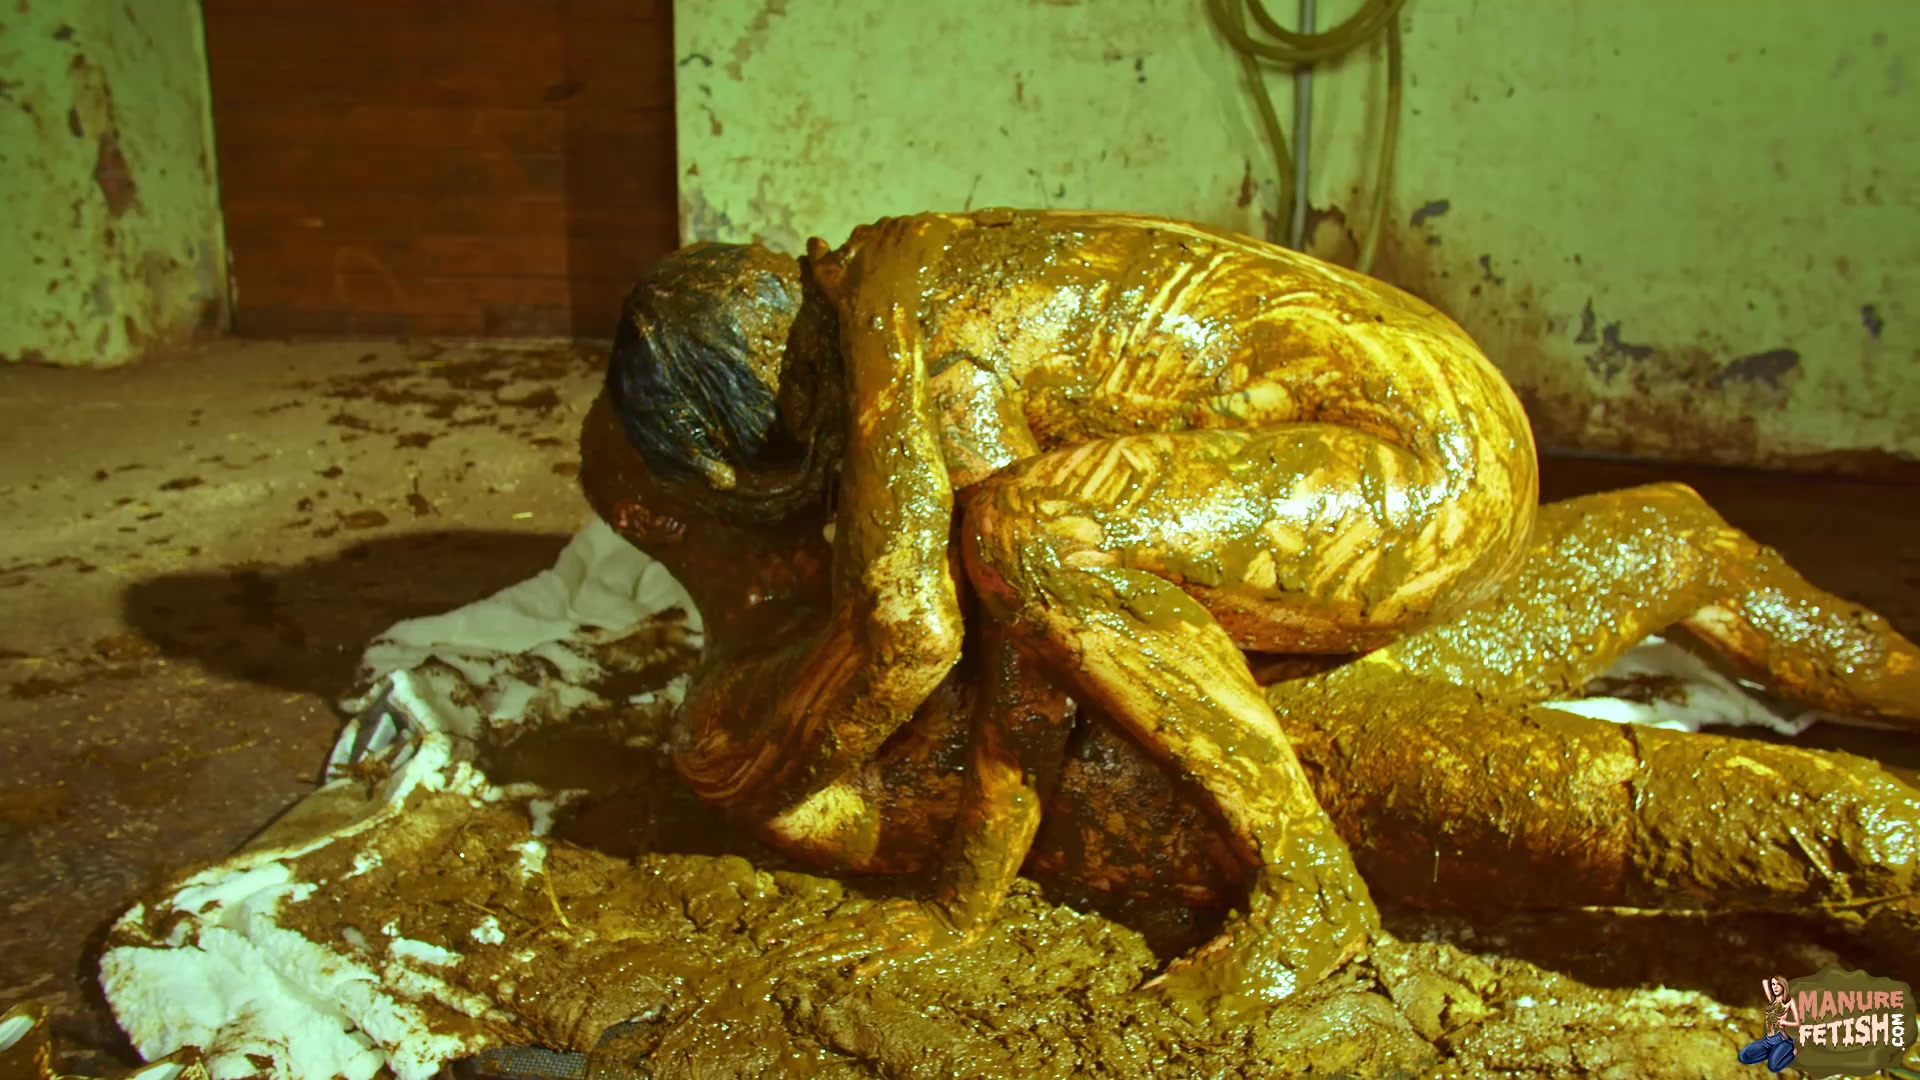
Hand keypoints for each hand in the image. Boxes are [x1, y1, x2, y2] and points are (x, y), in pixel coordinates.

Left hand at [775, 897, 971, 978]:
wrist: (951, 915)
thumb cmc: (919, 917)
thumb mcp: (887, 917)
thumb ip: (865, 925)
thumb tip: (842, 943)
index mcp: (862, 920)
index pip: (823, 928)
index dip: (797, 934)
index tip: (773, 941)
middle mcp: (866, 927)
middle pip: (825, 937)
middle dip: (798, 946)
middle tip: (772, 952)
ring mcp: (882, 938)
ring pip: (844, 947)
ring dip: (819, 955)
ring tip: (794, 961)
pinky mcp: (901, 950)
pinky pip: (881, 959)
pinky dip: (867, 965)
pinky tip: (852, 975)